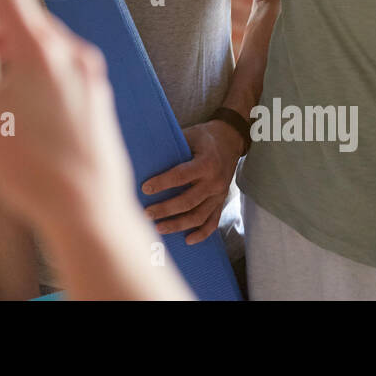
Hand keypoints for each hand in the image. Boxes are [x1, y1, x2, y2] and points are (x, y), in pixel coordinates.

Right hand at [0, 0, 135, 233]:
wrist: (89, 212)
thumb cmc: (30, 167)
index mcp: (40, 47)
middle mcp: (70, 51)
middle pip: (20, 18)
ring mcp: (88, 74)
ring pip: (38, 46)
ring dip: (7, 57)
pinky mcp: (96, 96)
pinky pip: (56, 69)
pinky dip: (29, 75)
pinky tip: (16, 116)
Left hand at [141, 120, 242, 243]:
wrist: (231, 140)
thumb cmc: (204, 137)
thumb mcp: (190, 135)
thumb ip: (173, 147)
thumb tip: (146, 154)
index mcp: (206, 163)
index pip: (181, 176)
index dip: (162, 183)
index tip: (144, 189)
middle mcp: (214, 181)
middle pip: (188, 201)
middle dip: (165, 210)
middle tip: (146, 213)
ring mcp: (219, 194)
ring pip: (199, 216)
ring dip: (178, 225)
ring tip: (159, 228)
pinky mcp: (221, 201)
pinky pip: (213, 221)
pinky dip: (201, 234)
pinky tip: (187, 240)